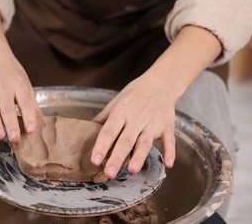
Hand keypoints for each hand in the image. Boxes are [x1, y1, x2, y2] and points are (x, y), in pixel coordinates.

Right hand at [0, 49, 38, 141]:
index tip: (31, 130)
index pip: (25, 103)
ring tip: (0, 136)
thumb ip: (31, 103)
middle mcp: (4, 89)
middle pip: (7, 109)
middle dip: (11, 124)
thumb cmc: (13, 74)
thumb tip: (39, 122)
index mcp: (19, 86)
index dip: (28, 117)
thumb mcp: (26, 84)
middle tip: (14, 138)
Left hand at [90, 25, 222, 178]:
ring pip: (145, 142)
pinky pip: (169, 141)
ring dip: (139, 156)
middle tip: (109, 173)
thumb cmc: (134, 94)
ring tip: (131, 170)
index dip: (101, 146)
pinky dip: (169, 152)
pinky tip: (168, 164)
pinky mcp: (167, 126)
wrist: (160, 83)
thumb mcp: (116, 102)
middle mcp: (137, 118)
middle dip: (117, 157)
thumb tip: (86, 130)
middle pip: (125, 140)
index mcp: (121, 112)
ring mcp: (153, 123)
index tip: (94, 160)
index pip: (109, 131)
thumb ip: (103, 118)